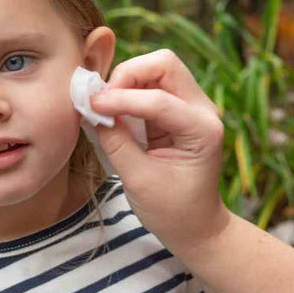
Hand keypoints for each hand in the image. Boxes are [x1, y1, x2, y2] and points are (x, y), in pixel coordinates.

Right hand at [90, 49, 230, 258]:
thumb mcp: (139, 181)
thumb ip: (115, 142)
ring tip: (105, 107)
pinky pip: (151, 86)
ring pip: (157, 70)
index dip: (120, 98)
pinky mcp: (177, 112)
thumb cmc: (172, 211)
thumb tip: (92, 110)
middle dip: (128, 75)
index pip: (159, 99)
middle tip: (102, 101)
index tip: (90, 106)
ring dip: (127, 81)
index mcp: (202, 130)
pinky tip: (113, 111)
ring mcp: (192, 108)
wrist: (195, 227)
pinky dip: (129, 92)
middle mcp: (203, 111)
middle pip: (164, 64)